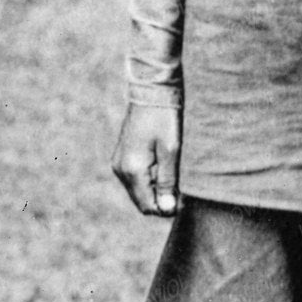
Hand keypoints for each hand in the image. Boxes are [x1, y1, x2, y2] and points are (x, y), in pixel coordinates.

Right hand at [112, 102, 181, 217]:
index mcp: (132, 170)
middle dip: (160, 200)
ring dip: (155, 190)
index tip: (183, 198)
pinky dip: (149, 180)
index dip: (165, 208)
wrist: (151, 92)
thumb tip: (166, 209)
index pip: (147, 206)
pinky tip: (163, 166)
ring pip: (138, 191)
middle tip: (181, 187)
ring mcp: (119, 164)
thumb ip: (168, 181)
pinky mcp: (122, 157)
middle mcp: (121, 170)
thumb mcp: (171, 150)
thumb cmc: (165, 118)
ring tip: (173, 173)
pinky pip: (135, 180)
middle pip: (141, 201)